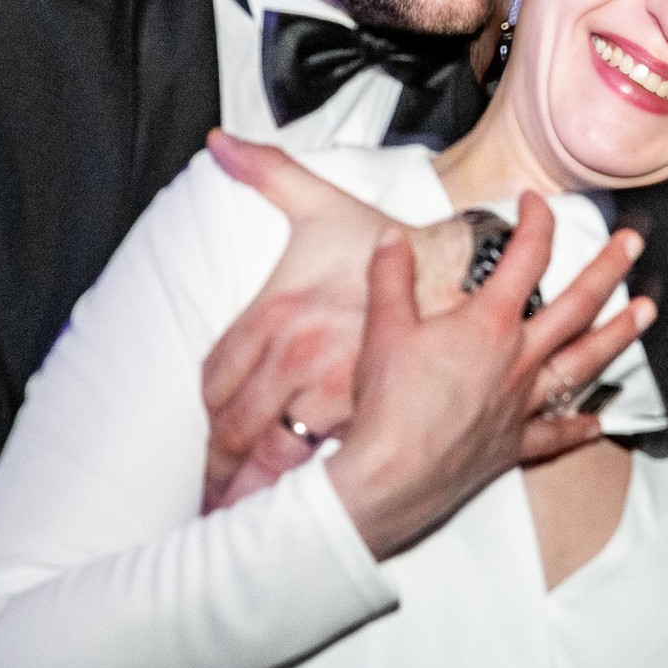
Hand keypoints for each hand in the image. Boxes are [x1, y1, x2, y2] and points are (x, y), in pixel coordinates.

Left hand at [202, 133, 475, 511]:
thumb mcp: (323, 206)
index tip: (203, 454)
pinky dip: (308, 498)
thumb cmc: (390, 244)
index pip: (216, 383)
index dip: (207, 423)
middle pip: (237, 431)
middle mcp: (297, 357)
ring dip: (257, 495)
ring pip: (275, 458)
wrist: (465, 271)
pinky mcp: (372, 419)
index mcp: (276, 314)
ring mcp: (333, 392)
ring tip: (241, 523)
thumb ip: (267, 173)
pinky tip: (299, 516)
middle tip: (209, 505)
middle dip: (220, 475)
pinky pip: (325, 470)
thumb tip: (220, 145)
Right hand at [324, 198, 651, 557]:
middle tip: (634, 245)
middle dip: (609, 270)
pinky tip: (597, 421)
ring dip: (620, 335)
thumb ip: (391, 277)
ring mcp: (523, 404)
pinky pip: (558, 434)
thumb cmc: (388, 405)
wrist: (389, 476)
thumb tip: (392, 238)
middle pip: (578, 306)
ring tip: (647, 313)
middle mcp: (518, 360)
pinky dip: (580, 426)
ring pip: (585, 363)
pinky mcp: (515, 444)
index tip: (538, 202)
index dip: (537, 222)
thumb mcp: (383, 329)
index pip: (525, 258)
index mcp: (489, 325)